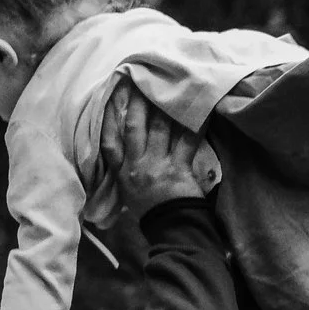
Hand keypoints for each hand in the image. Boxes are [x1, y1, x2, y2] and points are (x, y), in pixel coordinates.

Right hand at [100, 79, 209, 217]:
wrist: (170, 230)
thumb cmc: (149, 211)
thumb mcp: (127, 193)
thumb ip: (125, 172)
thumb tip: (125, 149)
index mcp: (122, 173)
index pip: (109, 142)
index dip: (108, 119)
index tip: (110, 98)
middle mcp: (136, 166)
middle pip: (135, 127)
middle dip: (138, 102)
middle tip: (142, 79)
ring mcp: (157, 166)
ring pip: (161, 129)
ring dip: (165, 107)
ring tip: (169, 87)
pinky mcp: (178, 169)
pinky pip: (187, 141)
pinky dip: (194, 125)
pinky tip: (199, 110)